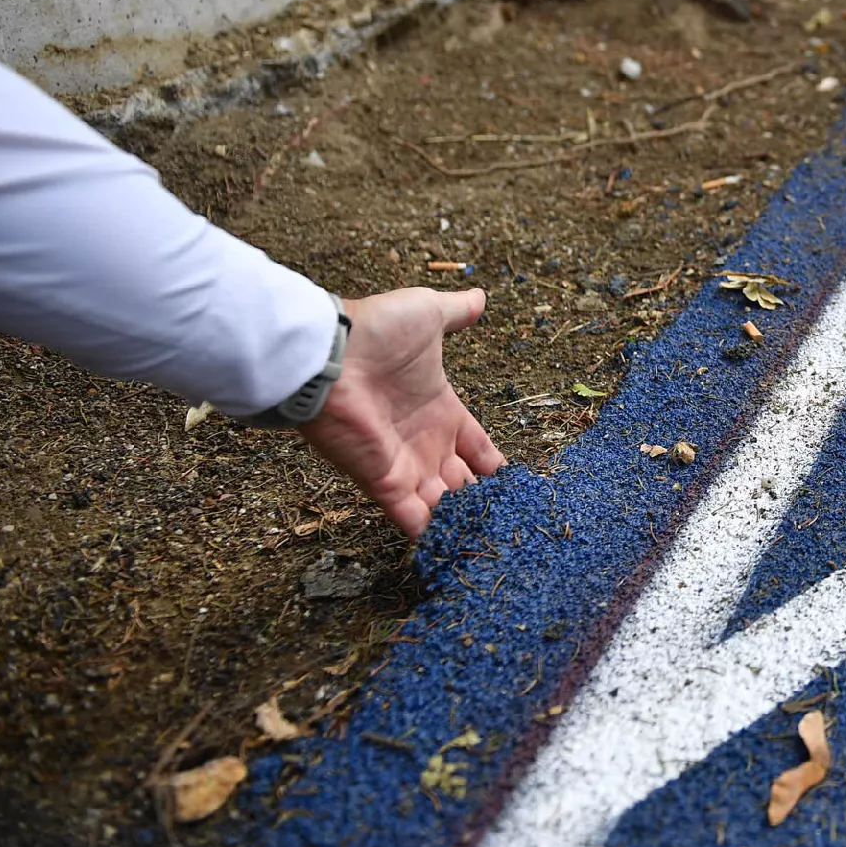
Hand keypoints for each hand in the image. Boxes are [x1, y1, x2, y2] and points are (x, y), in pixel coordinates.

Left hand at [297, 287, 505, 536]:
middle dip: (482, 499)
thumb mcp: (427, 314)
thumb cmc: (377, 333)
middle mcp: (424, 442)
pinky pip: (413, 518)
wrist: (330, 354)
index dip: (494, 463)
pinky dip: (433, 535)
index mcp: (441, 409)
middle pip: (461, 481)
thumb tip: (480, 297)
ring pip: (443, 505)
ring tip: (492, 539)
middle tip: (509, 520)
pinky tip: (459, 549)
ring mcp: (404, 465)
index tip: (515, 482)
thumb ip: (456, 312)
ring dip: (463, 520)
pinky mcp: (385, 483)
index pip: (476, 445)